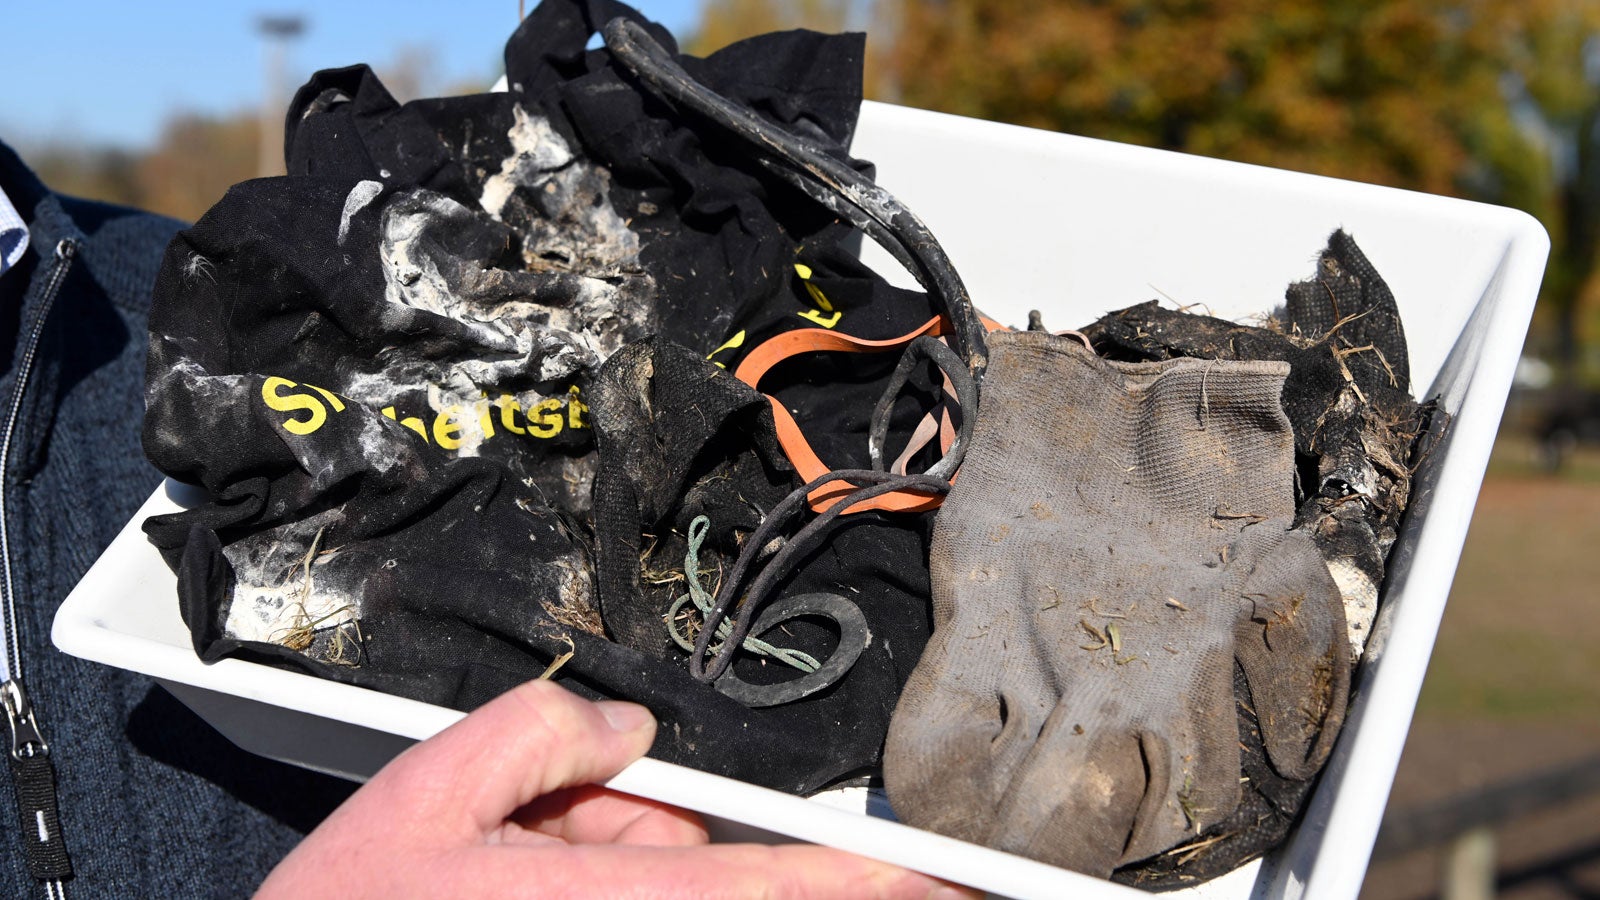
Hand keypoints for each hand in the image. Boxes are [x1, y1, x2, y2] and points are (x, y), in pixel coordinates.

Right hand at [257, 679, 972, 898]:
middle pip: (725, 885)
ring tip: (507, 854)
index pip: (781, 885)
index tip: (948, 877)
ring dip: (613, 851)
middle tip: (544, 829)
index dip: (875, 879)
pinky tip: (515, 862)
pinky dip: (602, 861)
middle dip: (654, 831)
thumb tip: (627, 728)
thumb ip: (541, 735)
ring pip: (680, 894)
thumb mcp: (422, 790)